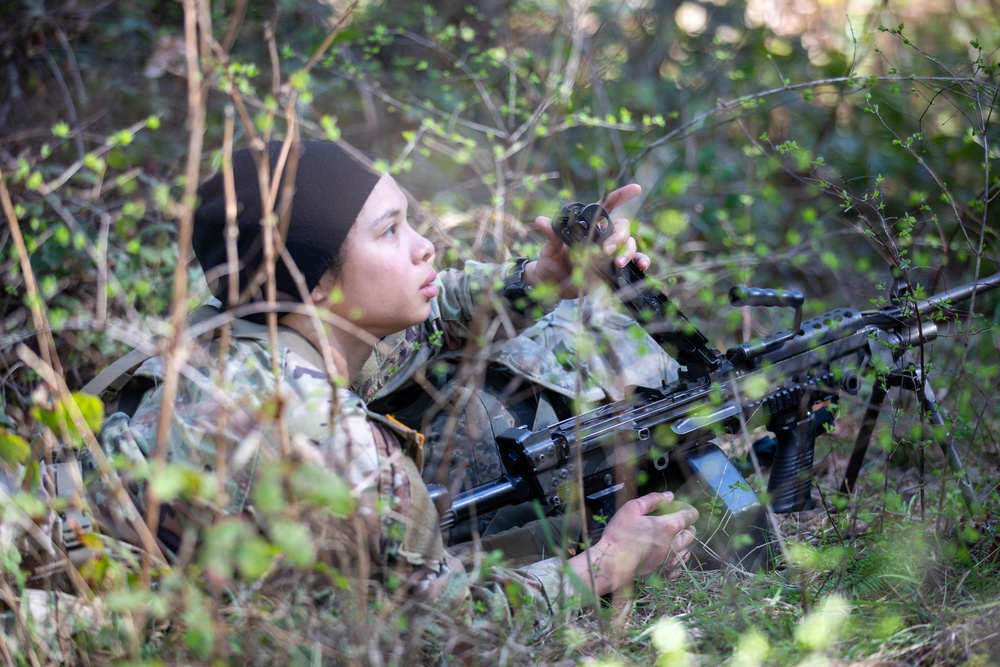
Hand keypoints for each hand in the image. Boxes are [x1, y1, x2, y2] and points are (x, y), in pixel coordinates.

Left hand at [524, 184, 650, 298]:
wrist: (552, 287)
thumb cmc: (550, 263)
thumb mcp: (549, 249)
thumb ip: (551, 235)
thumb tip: (541, 220)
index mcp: (588, 227)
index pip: (606, 207)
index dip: (621, 196)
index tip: (636, 189)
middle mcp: (601, 237)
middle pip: (622, 227)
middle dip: (618, 237)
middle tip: (605, 250)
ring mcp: (609, 253)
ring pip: (629, 244)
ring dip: (628, 251)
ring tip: (617, 263)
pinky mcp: (613, 268)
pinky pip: (633, 262)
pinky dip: (641, 261)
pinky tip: (641, 266)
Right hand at [569, 491, 698, 595]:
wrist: (611, 564)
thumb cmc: (620, 534)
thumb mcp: (632, 508)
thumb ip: (653, 500)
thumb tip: (669, 496)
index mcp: (668, 527)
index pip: (690, 515)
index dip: (687, 508)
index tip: (676, 507)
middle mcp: (674, 544)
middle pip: (691, 533)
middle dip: (687, 524)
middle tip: (674, 521)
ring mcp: (670, 561)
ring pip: (687, 550)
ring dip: (683, 542)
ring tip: (671, 538)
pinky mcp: (664, 573)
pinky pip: (679, 567)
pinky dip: (677, 560)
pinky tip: (669, 556)